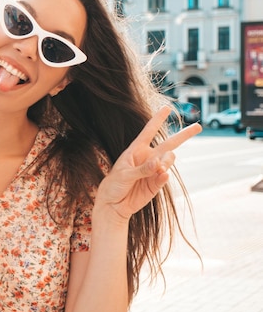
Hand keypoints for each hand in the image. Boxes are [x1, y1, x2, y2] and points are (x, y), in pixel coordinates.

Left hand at [95, 106, 201, 221]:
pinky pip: (165, 176)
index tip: (167, 107)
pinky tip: (161, 175)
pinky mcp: (157, 183)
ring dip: (167, 162)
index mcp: (136, 150)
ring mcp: (154, 170)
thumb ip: (142, 169)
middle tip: (198, 126)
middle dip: (184, 135)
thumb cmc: (114, 185)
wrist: (114, 204)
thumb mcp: (124, 174)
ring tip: (159, 168)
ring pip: (169, 160)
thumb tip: (159, 164)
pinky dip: (164, 175)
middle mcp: (148, 158)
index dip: (158, 119)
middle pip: (169, 144)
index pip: (149, 131)